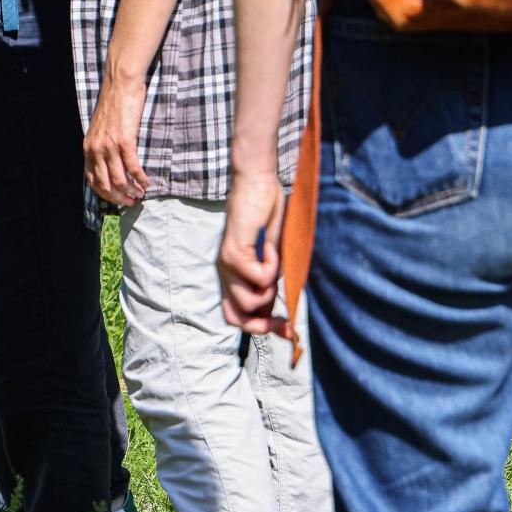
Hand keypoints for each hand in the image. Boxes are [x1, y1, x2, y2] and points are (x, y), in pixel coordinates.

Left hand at [83, 68, 148, 205]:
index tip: (117, 199)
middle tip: (131, 202)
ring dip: (132, 191)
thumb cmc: (114, 104)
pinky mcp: (125, 141)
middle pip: (105, 184)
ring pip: (119, 179)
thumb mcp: (100, 129)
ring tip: (141, 195)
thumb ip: (101, 146)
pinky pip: (133, 167)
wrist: (120, 85)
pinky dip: (141, 179)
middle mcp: (96, 149)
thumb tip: (109, 163)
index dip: (105, 194)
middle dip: (119, 197)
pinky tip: (147, 183)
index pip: (92, 180)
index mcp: (88, 147)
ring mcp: (109, 146)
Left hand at [218, 174, 288, 336]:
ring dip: (271, 289)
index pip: (236, 316)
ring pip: (248, 302)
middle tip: (285, 319)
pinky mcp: (233, 252)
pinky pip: (259, 277)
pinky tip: (271, 247)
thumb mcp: (274, 257)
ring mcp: (226, 264)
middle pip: (235, 318)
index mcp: (233, 276)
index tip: (286, 329)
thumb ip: (272, 280)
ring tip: (275, 264)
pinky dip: (272, 266)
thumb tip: (285, 311)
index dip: (260, 329)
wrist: (257, 183)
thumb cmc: (267, 214)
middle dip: (263, 325)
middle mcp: (224, 273)